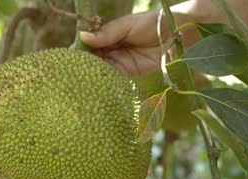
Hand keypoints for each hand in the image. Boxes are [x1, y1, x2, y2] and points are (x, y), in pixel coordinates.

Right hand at [80, 10, 198, 75]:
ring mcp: (120, 62)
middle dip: (82, 66)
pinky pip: (114, 79)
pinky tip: (96, 86)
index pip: (89, 43)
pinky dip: (105, 82)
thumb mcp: (127, 25)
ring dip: (92, 76)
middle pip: (92, 59)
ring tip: (80, 82)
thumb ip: (106, 33)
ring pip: (100, 70)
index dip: (78, 50)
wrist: (179, 34)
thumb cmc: (153, 23)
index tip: (68, 58)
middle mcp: (111, 49)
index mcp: (108, 34)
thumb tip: (82, 37)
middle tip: (71, 74)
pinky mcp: (129, 73)